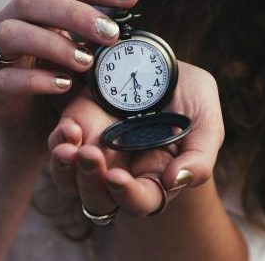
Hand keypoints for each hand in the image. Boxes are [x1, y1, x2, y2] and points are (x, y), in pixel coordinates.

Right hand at [0, 0, 139, 158]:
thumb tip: (133, 24)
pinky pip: (8, 78)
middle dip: (75, 13)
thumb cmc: (63, 91)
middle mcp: (9, 24)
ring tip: (87, 62)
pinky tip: (65, 85)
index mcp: (35, 10)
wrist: (35, 137)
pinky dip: (38, 80)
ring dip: (54, 44)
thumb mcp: (85, 61)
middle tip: (111, 33)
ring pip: (12, 33)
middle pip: (33, 0)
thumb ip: (99, 41)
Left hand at [47, 61, 223, 216]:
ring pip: (70, 182)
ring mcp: (95, 153)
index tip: (118, 177)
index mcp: (155, 178)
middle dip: (90, 183)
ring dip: (65, 171)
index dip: (129, 196)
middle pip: (99, 201)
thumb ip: (200, 157)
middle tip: (89, 155)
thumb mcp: (206, 122)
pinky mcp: (76, 129)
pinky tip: (69, 129)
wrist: (159, 63)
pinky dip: (58, 143)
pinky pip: (58, 147)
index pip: (141, 202)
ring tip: (69, 149)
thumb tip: (177, 181)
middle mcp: (122, 172)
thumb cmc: (189, 98)